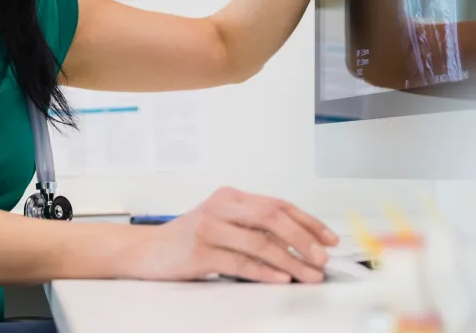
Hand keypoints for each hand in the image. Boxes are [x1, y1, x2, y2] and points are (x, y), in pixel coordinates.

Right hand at [125, 186, 337, 283]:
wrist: (146, 250)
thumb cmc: (188, 239)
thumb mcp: (222, 223)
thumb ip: (252, 227)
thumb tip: (298, 244)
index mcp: (230, 197)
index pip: (277, 204)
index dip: (307, 220)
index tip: (329, 238)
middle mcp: (221, 207)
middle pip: (271, 216)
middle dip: (303, 237)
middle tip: (322, 257)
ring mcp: (209, 228)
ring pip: (259, 240)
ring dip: (290, 259)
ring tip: (309, 273)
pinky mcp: (200, 251)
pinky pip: (239, 261)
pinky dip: (264, 271)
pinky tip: (280, 278)